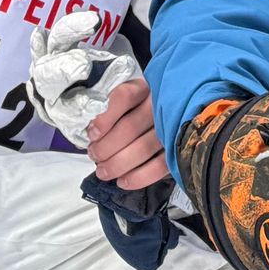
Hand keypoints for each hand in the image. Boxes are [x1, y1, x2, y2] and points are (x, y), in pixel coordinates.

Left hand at [87, 77, 168, 191]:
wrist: (174, 113)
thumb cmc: (140, 108)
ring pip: (143, 148)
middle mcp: (161, 105)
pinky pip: (159, 166)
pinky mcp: (179, 149)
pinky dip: (139, 177)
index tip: (92, 133)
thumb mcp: (125, 100)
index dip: (105, 118)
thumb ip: (108, 111)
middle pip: (130, 127)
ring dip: (118, 164)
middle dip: (106, 147)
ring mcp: (172, 127)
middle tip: (94, 155)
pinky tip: (123, 181)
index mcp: (144, 88)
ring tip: (103, 171)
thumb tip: (89, 133)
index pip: (124, 97)